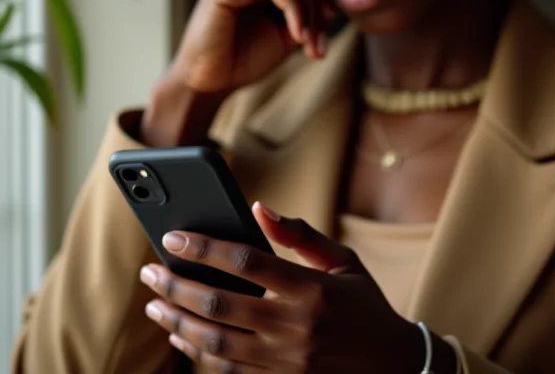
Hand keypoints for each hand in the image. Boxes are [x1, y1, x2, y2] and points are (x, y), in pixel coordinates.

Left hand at [140, 203, 424, 372]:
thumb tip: (259, 208)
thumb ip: (301, 234)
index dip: (205, 248)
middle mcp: (296, 326)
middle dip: (177, 285)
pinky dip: (197, 351)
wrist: (392, 365)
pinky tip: (180, 333)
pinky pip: (227, 370)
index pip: (247, 262)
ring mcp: (286, 361)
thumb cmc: (364, 304)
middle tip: (150, 271)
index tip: (173, 238)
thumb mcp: (342, 261)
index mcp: (312, 288)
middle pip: (220, 304)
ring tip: (155, 302)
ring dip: (178, 320)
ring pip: (215, 342)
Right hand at [170, 0, 335, 94]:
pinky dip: (293, 7)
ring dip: (308, 10)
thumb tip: (333, 5)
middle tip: (319, 44)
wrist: (207, 85)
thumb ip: (305, 16)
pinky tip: (295, 35)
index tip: (324, 38)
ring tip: (308, 44)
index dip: (319, 1)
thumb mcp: (284, 35)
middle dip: (316, 6)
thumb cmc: (241, 61)